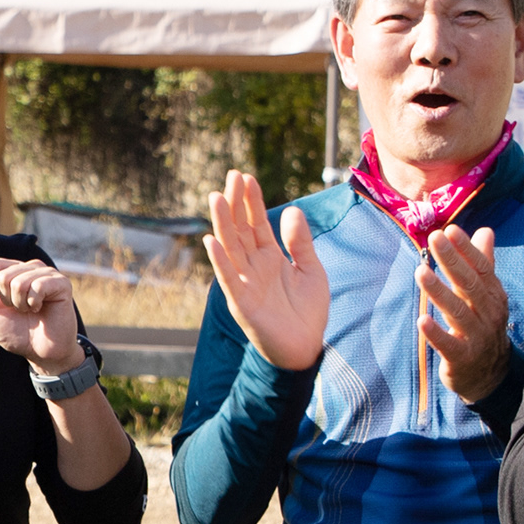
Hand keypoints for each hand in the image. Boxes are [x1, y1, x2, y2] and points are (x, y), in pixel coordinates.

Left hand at [0, 255, 83, 370]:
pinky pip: (38, 285)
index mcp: (10, 271)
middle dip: (6, 300)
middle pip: (3, 275)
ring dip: (20, 304)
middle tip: (19, 311)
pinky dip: (34, 303)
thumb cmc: (15, 332)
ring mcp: (46, 273)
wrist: (39, 352)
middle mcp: (28, 267)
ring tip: (30, 311)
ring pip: (19, 281)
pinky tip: (41, 309)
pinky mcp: (61, 283)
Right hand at [204, 168, 326, 371]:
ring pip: (230, 247)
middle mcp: (253, 266)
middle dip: (235, 203)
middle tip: (231, 175)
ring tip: (217, 197)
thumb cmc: (308, 311)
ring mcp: (245, 282)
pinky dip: (219, 260)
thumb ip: (300, 242)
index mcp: (269, 256)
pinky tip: (212, 241)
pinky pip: (228, 278)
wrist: (306, 347)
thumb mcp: (311, 269)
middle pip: (240, 228)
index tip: (246, 176)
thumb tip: (291, 209)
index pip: (256, 222)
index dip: (251, 200)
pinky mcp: (242, 302)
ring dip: (222, 223)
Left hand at [414, 224, 508, 403]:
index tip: (450, 230)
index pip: (482, 268)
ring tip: (421, 272)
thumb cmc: (482, 326)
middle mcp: (488, 313)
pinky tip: (422, 321)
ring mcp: (477, 336)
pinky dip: (436, 333)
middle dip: (452, 260)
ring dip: (439, 292)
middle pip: (469, 284)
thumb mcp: (486, 295)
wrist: (489, 375)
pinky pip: (449, 344)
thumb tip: (486, 230)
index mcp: (493, 295)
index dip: (466, 249)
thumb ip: (484, 263)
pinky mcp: (462, 357)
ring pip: (458, 311)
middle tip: (434, 239)